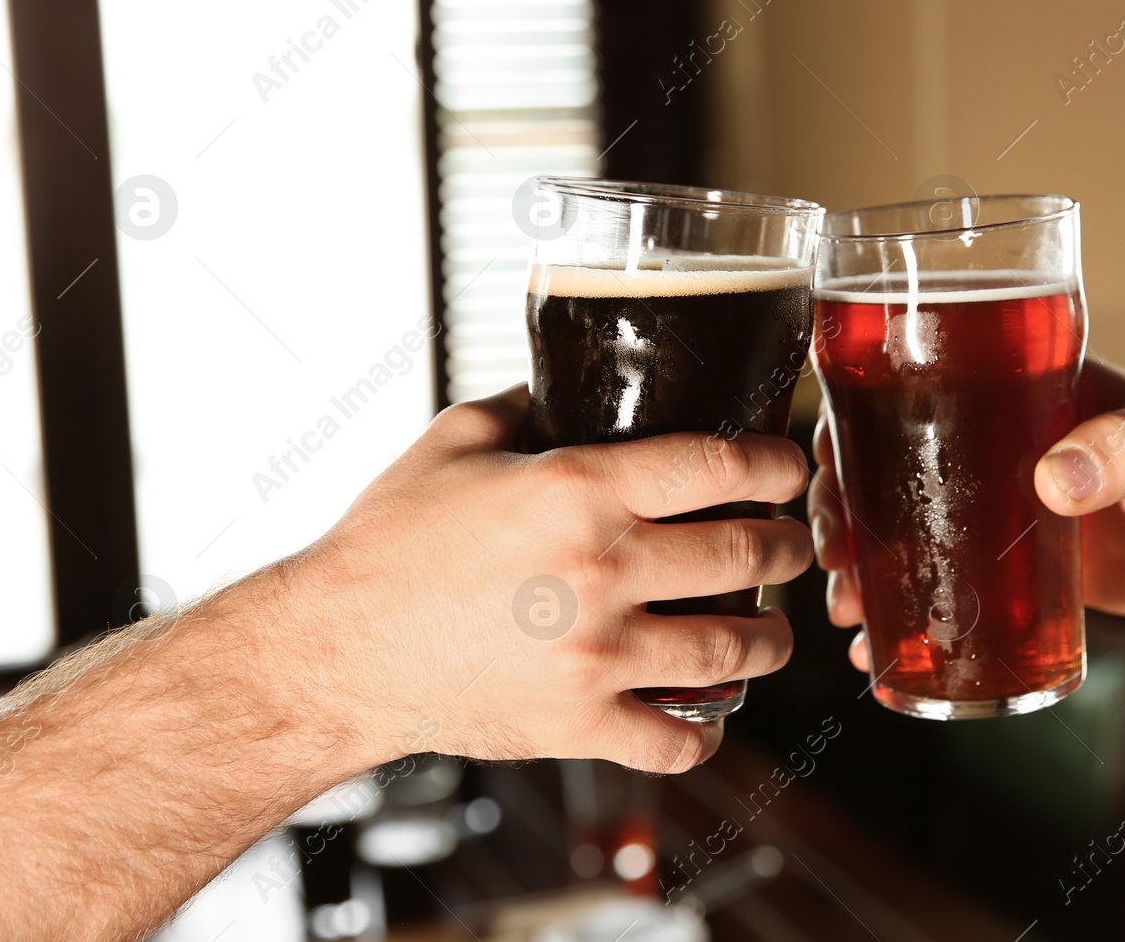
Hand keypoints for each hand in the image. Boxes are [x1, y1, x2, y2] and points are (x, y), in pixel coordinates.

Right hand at [287, 385, 813, 772]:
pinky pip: (675, 741)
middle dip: (789, 546)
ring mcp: (595, 654)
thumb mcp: (452, 442)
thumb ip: (525, 403)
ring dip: (770, 639)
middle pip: (746, 554)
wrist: (334, 651)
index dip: (774, 463)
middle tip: (791, 546)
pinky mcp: (577, 723)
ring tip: (771, 632)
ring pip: (732, 649)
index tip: (789, 468)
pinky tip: (709, 716)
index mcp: (577, 489)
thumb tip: (568, 384)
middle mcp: (600, 569)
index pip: (716, 465)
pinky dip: (706, 733)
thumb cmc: (386, 545)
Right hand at [812, 360, 1124, 669]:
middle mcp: (986, 443)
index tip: (825, 468)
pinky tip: (877, 654)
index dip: (850, 425)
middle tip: (831, 559)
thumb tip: (1056, 477)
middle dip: (837, 511)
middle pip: (881, 465)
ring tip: (846, 614)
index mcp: (1010, 387)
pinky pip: (938, 588)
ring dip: (858, 569)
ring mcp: (991, 508)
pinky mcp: (1006, 567)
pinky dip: (902, 619)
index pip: (904, 387)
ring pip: (898, 531)